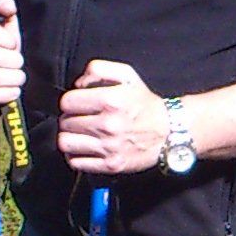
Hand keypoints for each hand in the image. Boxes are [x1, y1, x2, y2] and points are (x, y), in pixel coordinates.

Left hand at [56, 58, 169, 176]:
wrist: (170, 132)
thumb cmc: (146, 105)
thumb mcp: (127, 75)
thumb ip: (98, 69)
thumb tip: (78, 85)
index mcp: (110, 100)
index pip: (67, 102)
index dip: (71, 102)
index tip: (79, 105)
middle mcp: (108, 125)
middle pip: (65, 123)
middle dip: (71, 119)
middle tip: (83, 119)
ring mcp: (109, 147)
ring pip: (65, 143)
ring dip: (70, 138)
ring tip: (81, 135)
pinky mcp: (110, 165)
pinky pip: (76, 162)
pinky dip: (75, 156)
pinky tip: (85, 149)